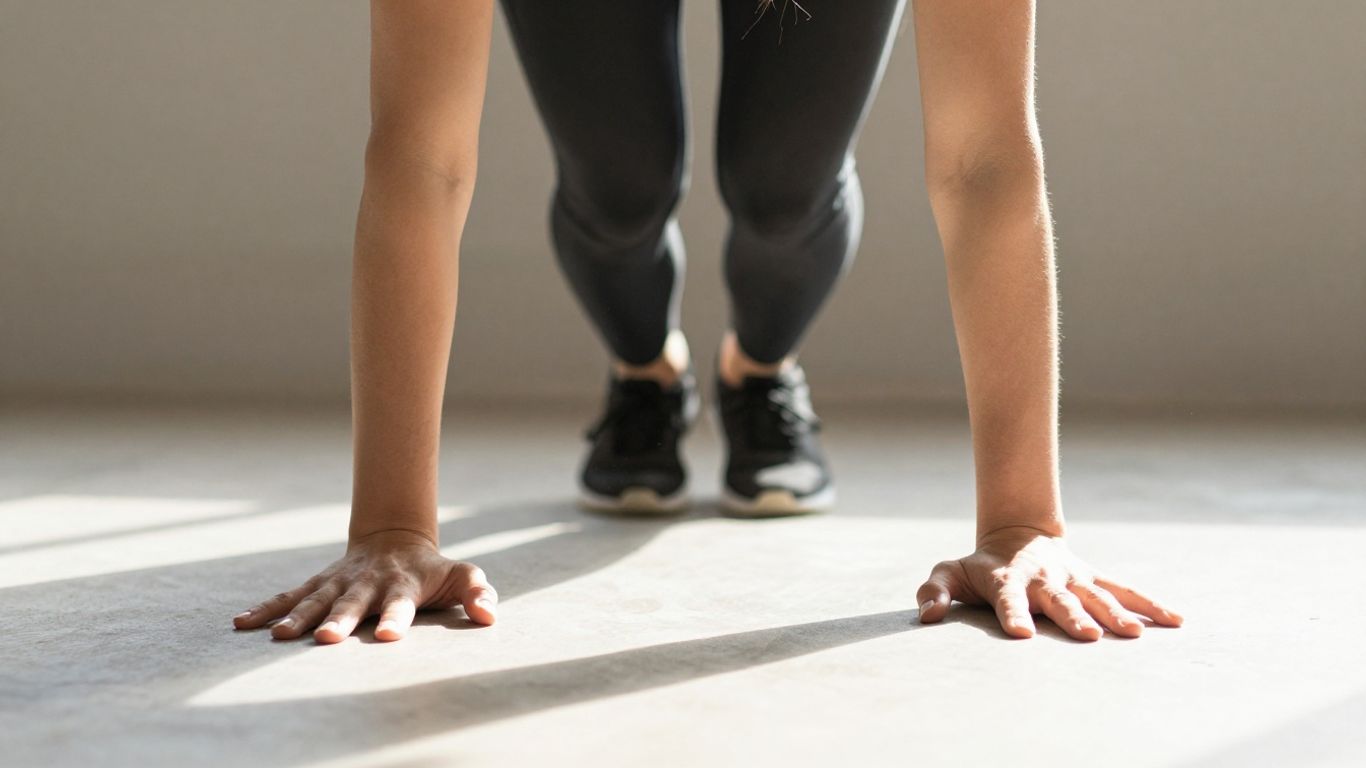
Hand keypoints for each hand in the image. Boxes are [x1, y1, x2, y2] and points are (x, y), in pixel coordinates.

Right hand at [232, 529, 496, 642]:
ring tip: (280, 636)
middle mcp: (367, 582)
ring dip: (298, 616)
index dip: (396, 618)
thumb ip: (478, 592)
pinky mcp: (319, 584)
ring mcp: (339, 582)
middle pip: (352, 602)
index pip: (400, 602)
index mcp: (403, 583)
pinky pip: (289, 596)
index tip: (387, 636)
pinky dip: (266, 608)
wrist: (396, 538)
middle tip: (329, 640)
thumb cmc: (433, 569)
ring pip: (315, 598)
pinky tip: (242, 624)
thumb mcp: (462, 575)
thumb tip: (490, 615)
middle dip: (340, 620)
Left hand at [916, 525, 1182, 640]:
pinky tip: (1175, 621)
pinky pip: (1124, 591)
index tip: (1021, 635)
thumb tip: (928, 615)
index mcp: (1007, 580)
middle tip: (1088, 636)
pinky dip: (1149, 604)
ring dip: (1115, 613)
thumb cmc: (980, 566)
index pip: (1009, 599)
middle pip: (1058, 599)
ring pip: (1096, 595)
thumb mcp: (950, 572)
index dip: (1014, 615)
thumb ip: (936, 590)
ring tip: (1133, 635)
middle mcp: (1043, 579)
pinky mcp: (1093, 579)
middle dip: (1072, 617)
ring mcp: (1072, 578)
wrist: (1016, 533)